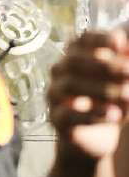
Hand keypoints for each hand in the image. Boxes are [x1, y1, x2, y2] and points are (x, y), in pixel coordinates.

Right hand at [48, 29, 128, 160]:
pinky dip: (93, 114)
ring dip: (102, 89)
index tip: (121, 44)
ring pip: (70, 85)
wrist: (98, 137)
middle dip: (104, 66)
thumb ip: (125, 63)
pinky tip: (115, 116)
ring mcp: (55, 94)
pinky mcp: (56, 118)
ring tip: (128, 96)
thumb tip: (127, 48)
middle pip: (73, 61)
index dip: (100, 39)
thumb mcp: (123, 80)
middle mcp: (61, 71)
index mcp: (76, 55)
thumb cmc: (112, 100)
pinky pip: (68, 114)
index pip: (82, 40)